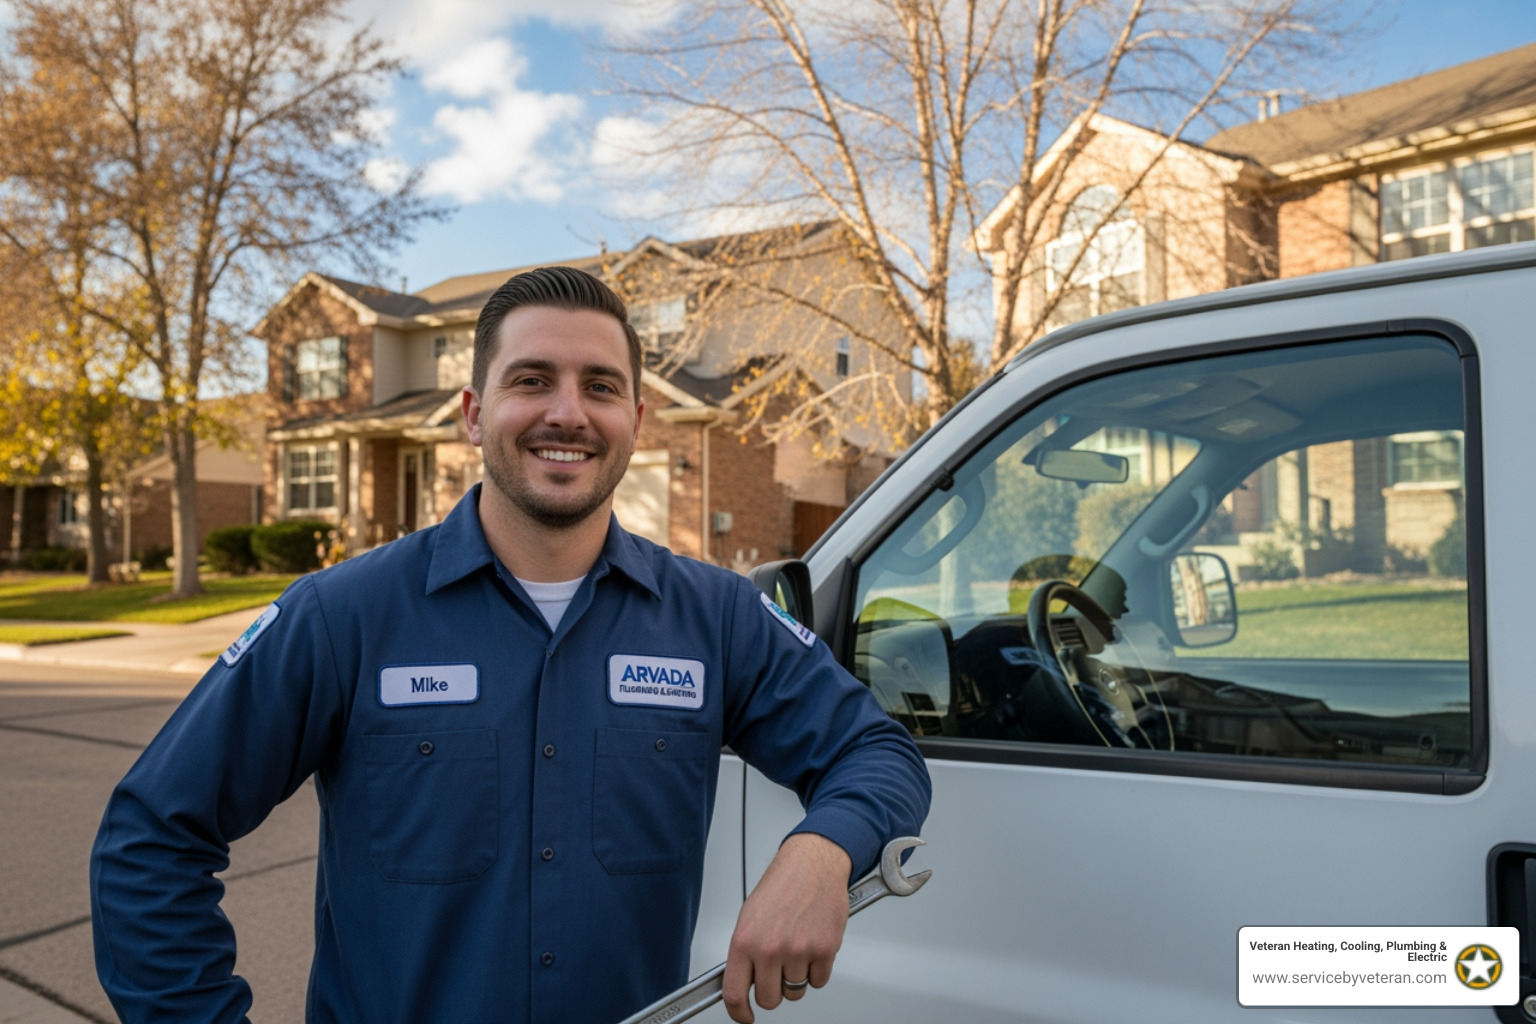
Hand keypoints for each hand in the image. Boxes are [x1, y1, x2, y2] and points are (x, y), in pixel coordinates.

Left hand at [722, 833, 851, 1022]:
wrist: (813, 864)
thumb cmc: (782, 885)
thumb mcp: (749, 917)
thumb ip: (745, 952)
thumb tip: (742, 982)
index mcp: (745, 940)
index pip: (734, 993)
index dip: (739, 1013)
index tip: (744, 1016)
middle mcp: (770, 948)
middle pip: (770, 999)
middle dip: (773, 990)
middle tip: (777, 970)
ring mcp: (799, 951)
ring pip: (795, 991)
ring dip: (796, 978)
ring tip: (797, 947)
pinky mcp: (825, 950)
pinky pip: (818, 981)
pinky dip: (817, 969)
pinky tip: (812, 944)